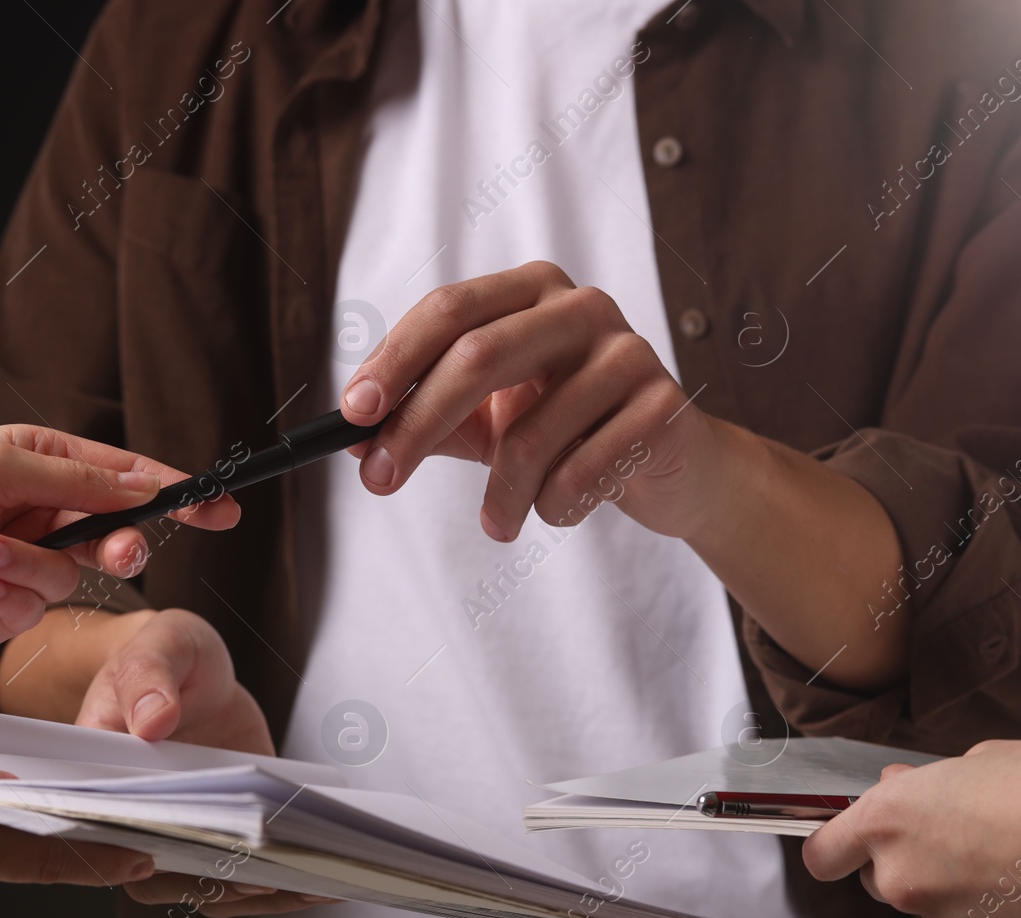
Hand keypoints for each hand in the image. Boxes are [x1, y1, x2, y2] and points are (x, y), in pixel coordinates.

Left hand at [0, 425, 238, 651]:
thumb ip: (80, 480)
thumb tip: (144, 482)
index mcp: (38, 462)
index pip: (125, 476)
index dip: (177, 492)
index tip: (220, 508)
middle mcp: (34, 512)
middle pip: (113, 532)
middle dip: (116, 544)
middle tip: (117, 552)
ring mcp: (18, 563)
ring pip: (73, 578)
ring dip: (30, 568)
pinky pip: (35, 610)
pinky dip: (7, 596)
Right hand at [74, 609, 330, 916]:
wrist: (190, 667)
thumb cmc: (161, 657)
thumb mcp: (156, 648)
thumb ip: (147, 679)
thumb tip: (151, 722)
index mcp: (97, 781)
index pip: (102, 836)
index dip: (129, 859)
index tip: (172, 861)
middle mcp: (134, 819)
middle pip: (162, 877)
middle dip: (217, 883)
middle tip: (267, 878)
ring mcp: (180, 830)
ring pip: (209, 885)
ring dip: (260, 892)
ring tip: (314, 881)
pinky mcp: (222, 832)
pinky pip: (245, 871)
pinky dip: (283, 881)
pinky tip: (325, 877)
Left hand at [339, 260, 721, 540]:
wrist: (671, 467)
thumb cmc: (569, 433)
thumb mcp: (490, 420)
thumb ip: (424, 419)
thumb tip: (349, 437)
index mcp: (532, 290)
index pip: (448, 311)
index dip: (394, 360)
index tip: (352, 414)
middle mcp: (581, 307)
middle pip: (479, 356)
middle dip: (417, 426)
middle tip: (378, 481)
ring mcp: (628, 352)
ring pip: (530, 436)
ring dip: (500, 497)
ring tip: (498, 525)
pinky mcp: (663, 407)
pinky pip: (580, 475)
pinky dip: (555, 509)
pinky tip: (563, 509)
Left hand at [801, 740, 1020, 917]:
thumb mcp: (987, 757)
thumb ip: (932, 782)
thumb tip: (909, 787)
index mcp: (890, 819)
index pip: (824, 852)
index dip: (837, 846)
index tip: (851, 841)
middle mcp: (903, 877)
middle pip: (880, 879)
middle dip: (909, 860)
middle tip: (961, 833)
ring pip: (932, 908)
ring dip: (956, 889)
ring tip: (1013, 859)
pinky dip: (994, 917)